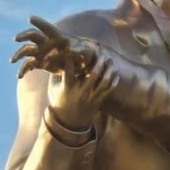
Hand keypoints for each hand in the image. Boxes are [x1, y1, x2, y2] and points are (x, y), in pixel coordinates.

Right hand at [12, 16, 97, 79]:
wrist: (79, 63)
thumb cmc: (83, 54)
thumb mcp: (84, 52)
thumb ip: (79, 50)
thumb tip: (74, 50)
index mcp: (56, 36)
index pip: (46, 28)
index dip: (39, 22)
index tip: (30, 18)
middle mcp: (46, 42)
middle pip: (32, 36)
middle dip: (23, 36)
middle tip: (16, 39)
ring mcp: (41, 51)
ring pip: (26, 50)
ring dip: (19, 54)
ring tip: (12, 61)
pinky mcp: (39, 62)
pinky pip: (28, 65)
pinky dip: (23, 70)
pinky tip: (19, 76)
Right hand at [14, 17, 113, 131]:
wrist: (68, 122)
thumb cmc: (59, 100)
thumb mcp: (53, 88)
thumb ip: (56, 74)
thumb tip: (55, 57)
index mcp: (67, 87)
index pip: (70, 70)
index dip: (73, 58)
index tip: (76, 47)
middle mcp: (81, 92)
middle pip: (93, 74)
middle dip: (98, 62)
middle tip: (102, 51)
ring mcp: (91, 97)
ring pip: (104, 82)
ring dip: (109, 70)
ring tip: (110, 60)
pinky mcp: (98, 101)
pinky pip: (109, 90)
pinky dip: (113, 81)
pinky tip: (115, 73)